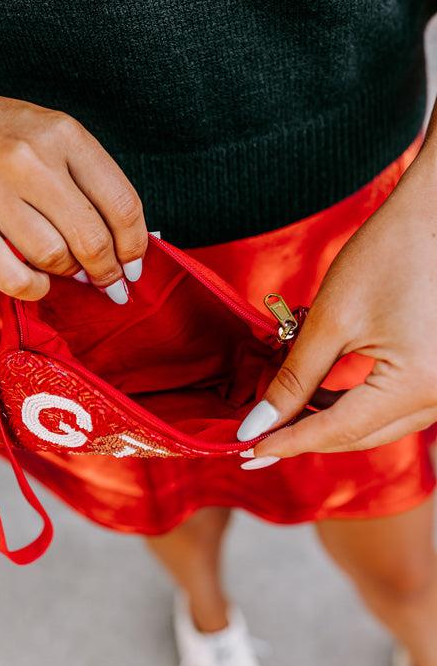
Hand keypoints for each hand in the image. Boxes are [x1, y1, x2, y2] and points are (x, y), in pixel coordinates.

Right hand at [0, 73, 147, 301]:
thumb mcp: (49, 135)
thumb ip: (89, 181)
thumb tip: (129, 247)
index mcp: (62, 133)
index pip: (121, 203)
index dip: (135, 246)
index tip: (133, 265)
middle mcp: (28, 158)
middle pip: (92, 237)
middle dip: (107, 271)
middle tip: (107, 283)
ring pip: (55, 257)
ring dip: (68, 274)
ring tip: (64, 269)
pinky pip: (15, 277)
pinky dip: (35, 288)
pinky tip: (36, 280)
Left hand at [237, 129, 436, 464]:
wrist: (436, 214)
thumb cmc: (389, 254)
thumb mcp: (332, 320)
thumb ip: (295, 379)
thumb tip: (259, 425)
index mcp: (417, 385)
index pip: (337, 432)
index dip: (287, 443)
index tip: (248, 451)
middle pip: (360, 437)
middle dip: (306, 437)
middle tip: (259, 437)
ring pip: (377, 427)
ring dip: (330, 423)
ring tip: (283, 411)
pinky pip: (394, 408)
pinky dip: (356, 406)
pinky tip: (321, 394)